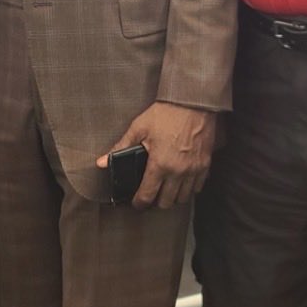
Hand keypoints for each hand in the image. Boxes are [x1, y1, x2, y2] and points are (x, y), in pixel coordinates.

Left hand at [96, 101, 216, 210]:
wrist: (192, 102)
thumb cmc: (165, 114)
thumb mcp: (139, 128)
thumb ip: (121, 147)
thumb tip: (101, 162)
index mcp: (159, 165)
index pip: (147, 196)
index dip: (139, 204)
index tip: (136, 203)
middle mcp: (178, 172)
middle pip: (166, 202)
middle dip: (156, 201)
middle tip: (150, 194)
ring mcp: (193, 170)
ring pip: (183, 198)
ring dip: (172, 197)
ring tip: (165, 189)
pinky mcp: (205, 165)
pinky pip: (198, 187)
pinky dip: (188, 188)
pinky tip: (181, 181)